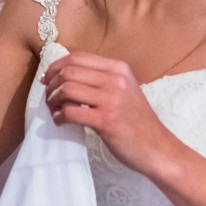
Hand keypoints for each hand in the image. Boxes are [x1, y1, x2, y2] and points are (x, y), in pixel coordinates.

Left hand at [41, 52, 173, 175]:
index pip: (77, 57)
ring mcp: (112, 99)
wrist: (158, 148)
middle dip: (52, 85)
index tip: (47, 79)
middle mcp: (116, 80)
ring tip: (54, 111)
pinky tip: (61, 122)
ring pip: (67, 89)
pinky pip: (70, 112)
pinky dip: (59, 117)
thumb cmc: (137, 122)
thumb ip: (101, 79)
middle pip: (69, 72)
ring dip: (53, 101)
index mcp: (119, 69)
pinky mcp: (106, 120)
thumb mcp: (124, 90)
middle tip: (49, 98)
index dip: (55, 67)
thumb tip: (65, 75)